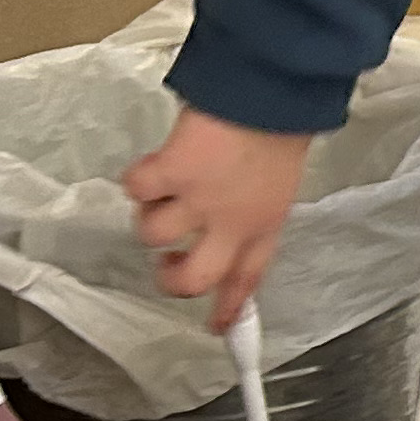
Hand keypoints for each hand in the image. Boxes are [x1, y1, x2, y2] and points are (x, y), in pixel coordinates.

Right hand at [120, 107, 311, 329]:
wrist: (273, 90)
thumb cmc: (282, 124)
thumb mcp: (279, 180)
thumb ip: (253, 206)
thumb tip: (225, 217)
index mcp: (264, 225)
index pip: (247, 281)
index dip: (230, 310)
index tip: (218, 330)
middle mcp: (231, 224)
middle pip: (192, 281)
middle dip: (171, 280)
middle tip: (167, 263)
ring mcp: (198, 202)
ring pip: (152, 234)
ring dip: (151, 213)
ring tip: (163, 189)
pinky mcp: (171, 173)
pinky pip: (137, 189)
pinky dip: (139, 177)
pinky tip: (153, 163)